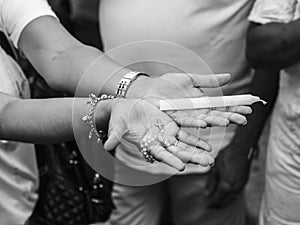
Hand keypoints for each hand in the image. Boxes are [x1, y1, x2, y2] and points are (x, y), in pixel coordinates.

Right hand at [103, 98, 213, 170]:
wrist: (126, 109)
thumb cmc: (119, 118)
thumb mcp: (117, 126)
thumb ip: (115, 136)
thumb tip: (107, 145)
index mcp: (147, 144)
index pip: (161, 154)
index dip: (171, 160)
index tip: (182, 167)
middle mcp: (159, 141)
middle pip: (178, 152)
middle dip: (192, 158)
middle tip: (208, 165)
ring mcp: (166, 133)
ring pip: (184, 143)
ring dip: (197, 149)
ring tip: (211, 156)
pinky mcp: (170, 124)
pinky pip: (185, 129)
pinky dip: (195, 133)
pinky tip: (207, 138)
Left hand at [127, 73, 251, 127]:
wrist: (149, 89)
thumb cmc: (167, 84)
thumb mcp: (190, 79)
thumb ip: (208, 81)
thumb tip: (228, 77)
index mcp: (202, 103)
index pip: (222, 106)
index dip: (235, 107)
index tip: (249, 107)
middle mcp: (197, 113)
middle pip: (217, 116)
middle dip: (232, 116)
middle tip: (245, 118)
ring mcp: (187, 118)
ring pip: (205, 121)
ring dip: (218, 122)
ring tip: (231, 121)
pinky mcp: (175, 120)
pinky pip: (188, 122)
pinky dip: (197, 123)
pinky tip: (206, 123)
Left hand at [205, 143, 251, 207]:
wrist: (242, 149)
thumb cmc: (227, 156)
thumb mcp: (215, 168)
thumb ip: (211, 182)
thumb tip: (207, 193)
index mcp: (226, 185)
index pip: (218, 199)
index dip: (212, 204)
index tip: (207, 206)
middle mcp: (235, 188)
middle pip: (226, 201)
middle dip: (218, 204)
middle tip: (211, 206)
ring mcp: (241, 185)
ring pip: (232, 198)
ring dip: (225, 201)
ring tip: (218, 201)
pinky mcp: (244, 181)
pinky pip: (236, 193)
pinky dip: (230, 196)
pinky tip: (226, 193)